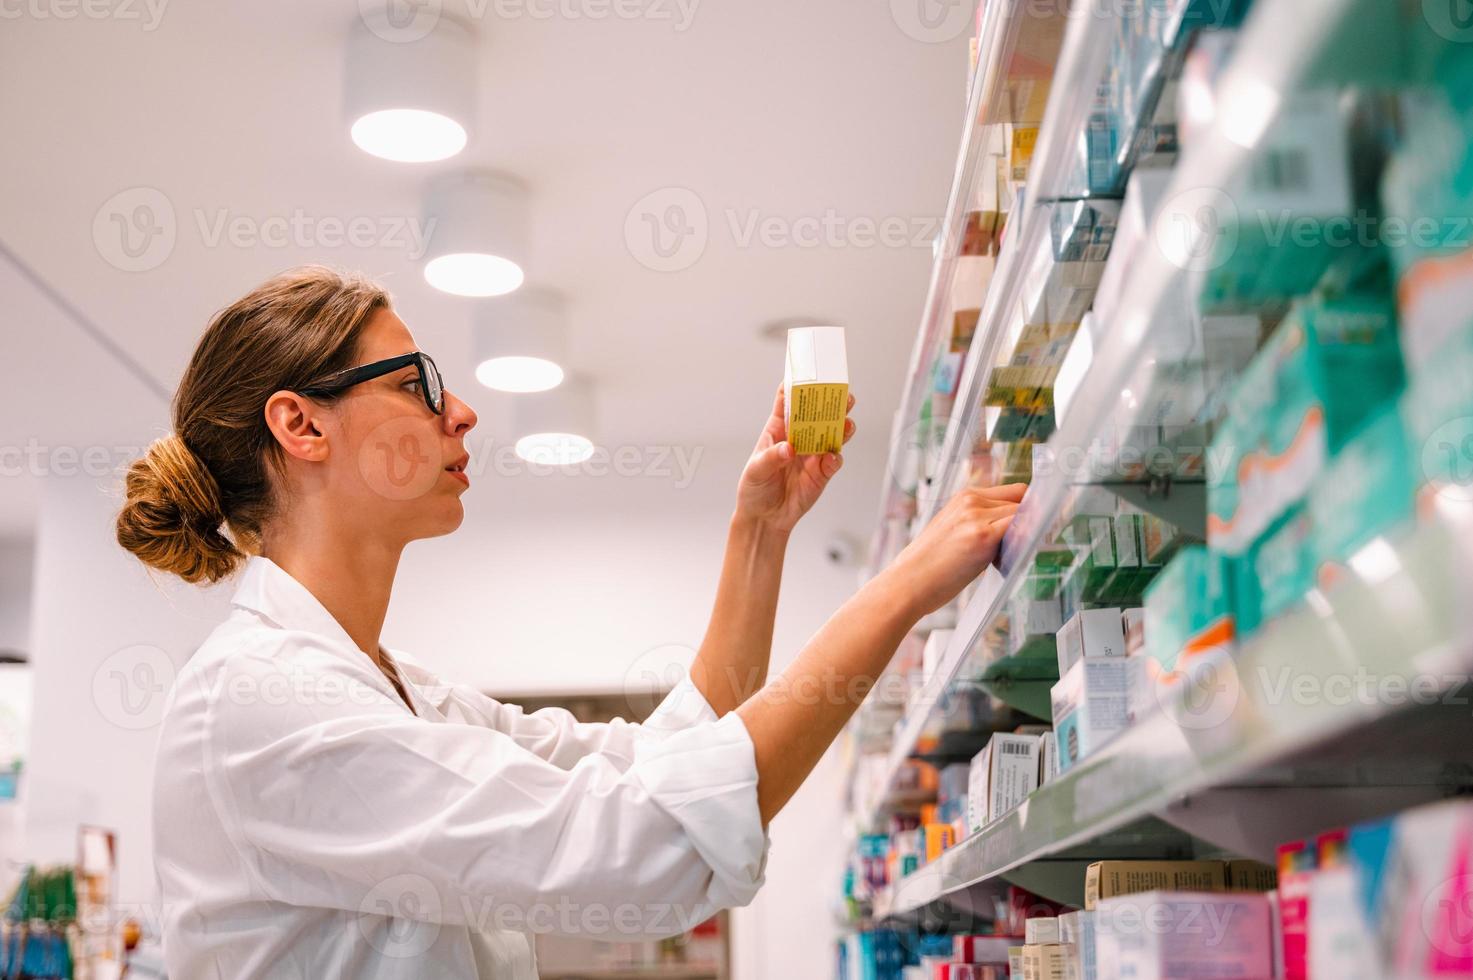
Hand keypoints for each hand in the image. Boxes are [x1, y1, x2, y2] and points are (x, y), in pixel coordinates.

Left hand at [735, 385, 856, 532]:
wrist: (765, 518)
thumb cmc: (754, 488)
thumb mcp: (755, 470)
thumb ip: (771, 458)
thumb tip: (789, 448)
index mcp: (778, 428)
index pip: (789, 400)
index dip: (798, 384)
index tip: (810, 374)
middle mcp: (799, 437)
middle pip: (819, 413)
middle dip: (832, 403)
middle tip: (844, 397)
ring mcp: (812, 453)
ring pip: (833, 433)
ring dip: (842, 427)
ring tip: (846, 424)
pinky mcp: (822, 472)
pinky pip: (834, 461)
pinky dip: (835, 458)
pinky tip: (831, 458)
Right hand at [880, 483, 1025, 619]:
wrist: (908, 582)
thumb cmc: (928, 565)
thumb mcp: (952, 530)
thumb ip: (980, 522)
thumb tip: (1015, 528)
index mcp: (963, 496)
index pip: (1012, 492)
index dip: (1026, 508)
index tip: (1031, 526)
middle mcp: (970, 500)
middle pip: (1021, 499)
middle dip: (1028, 520)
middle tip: (1019, 546)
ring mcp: (976, 516)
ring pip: (1024, 513)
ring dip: (1026, 532)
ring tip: (1008, 556)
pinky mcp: (983, 535)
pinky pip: (1021, 527)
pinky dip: (1027, 537)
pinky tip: (1018, 553)